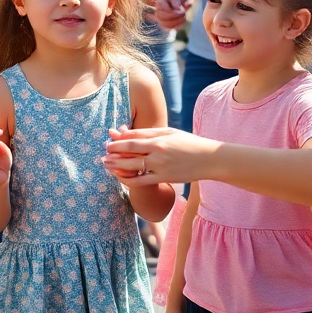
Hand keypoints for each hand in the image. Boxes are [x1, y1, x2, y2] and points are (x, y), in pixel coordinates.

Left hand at [102, 127, 218, 185]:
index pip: (132, 139)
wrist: (208, 159)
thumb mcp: (169, 132)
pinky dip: (129, 179)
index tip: (107, 141)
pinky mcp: (164, 178)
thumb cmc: (188, 142)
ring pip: (132, 167)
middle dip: (113, 154)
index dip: (117, 141)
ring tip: (106, 164)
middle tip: (102, 154)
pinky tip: (121, 178)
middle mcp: (158, 152)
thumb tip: (128, 132)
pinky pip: (142, 181)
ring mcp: (160, 166)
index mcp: (158, 139)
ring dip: (117, 166)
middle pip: (129, 153)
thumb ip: (149, 132)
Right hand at [153, 0, 190, 29]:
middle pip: (161, 17)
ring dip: (175, 22)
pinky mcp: (166, 23)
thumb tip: (177, 8)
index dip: (172, 10)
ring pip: (164, 24)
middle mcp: (159, 10)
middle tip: (183, 13)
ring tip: (184, 18)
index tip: (182, 10)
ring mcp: (162, 17)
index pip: (162, 8)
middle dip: (174, 16)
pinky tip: (183, 21)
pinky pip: (169, 28)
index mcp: (159, 1)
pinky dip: (176, 26)